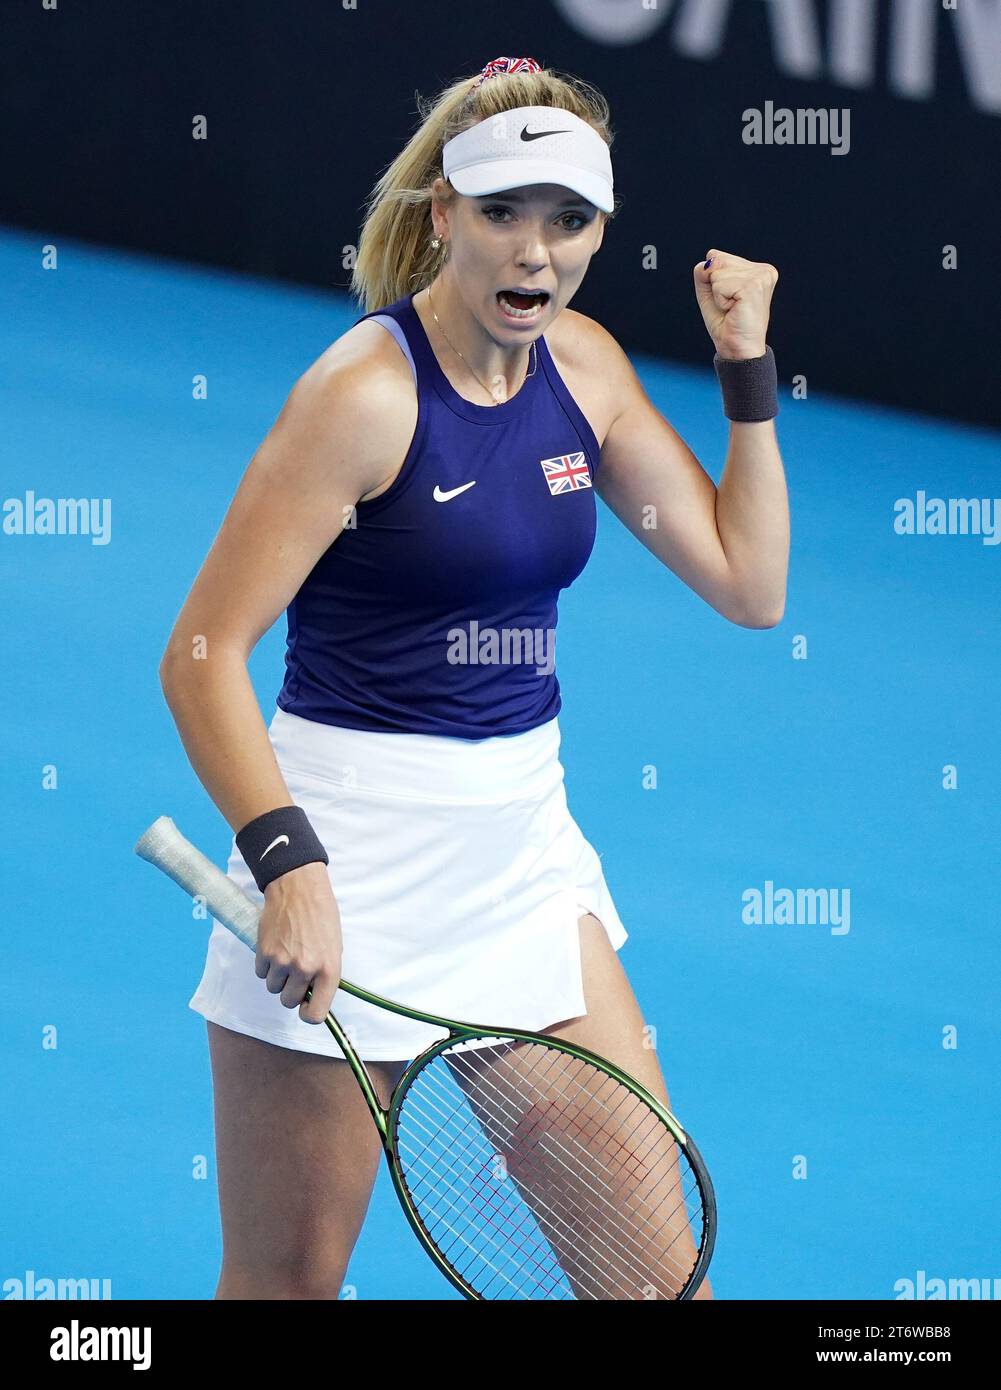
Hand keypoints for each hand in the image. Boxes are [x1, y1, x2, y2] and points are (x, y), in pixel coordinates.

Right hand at [255, 860, 342, 1023]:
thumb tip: (314, 995)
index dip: (308, 1014)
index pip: (315, 1015)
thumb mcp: (334, 946)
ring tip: (286, 955)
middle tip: (295, 973)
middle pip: (288, 1002)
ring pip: (273, 988)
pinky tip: (275, 947)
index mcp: (328, 970)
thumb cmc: (321, 915)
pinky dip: (266, 965)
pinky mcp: (264, 952)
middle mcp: (305, 969)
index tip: (306, 1006)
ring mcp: (283, 962)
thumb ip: (325, 972)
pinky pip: (261, 974)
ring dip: (278, 978)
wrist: (298, 888)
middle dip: (291, 991)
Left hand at [693, 249, 777, 360]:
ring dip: (718, 295)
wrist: (736, 347)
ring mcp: (761, 276)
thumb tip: (710, 260)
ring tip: (733, 308)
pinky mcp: (753, 286)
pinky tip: (734, 310)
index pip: (717, 256)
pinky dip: (720, 300)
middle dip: (715, 287)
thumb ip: (705, 271)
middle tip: (730, 305)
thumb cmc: (725, 322)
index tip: (729, 298)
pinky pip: (719, 285)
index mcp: (757, 269)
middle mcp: (763, 270)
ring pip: (717, 274)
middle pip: (717, 261)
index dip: (713, 280)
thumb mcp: (710, 292)